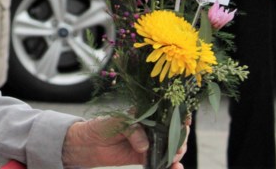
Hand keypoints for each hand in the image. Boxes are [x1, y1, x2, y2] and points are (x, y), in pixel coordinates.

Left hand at [61, 117, 187, 168]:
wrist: (89, 143)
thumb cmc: (103, 125)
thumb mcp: (117, 122)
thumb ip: (132, 131)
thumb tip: (145, 147)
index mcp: (146, 114)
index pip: (167, 113)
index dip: (179, 116)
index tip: (186, 121)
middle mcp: (151, 128)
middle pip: (174, 132)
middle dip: (180, 138)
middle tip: (178, 145)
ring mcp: (150, 144)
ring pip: (171, 148)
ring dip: (177, 153)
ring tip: (175, 157)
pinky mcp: (145, 158)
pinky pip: (161, 162)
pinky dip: (170, 166)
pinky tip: (175, 167)